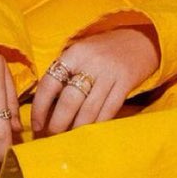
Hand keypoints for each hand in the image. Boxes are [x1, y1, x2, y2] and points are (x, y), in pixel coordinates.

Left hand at [31, 26, 158, 136]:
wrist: (140, 39)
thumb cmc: (103, 50)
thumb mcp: (81, 53)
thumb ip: (65, 72)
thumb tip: (45, 106)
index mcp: (73, 54)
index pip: (49, 83)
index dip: (40, 108)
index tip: (36, 125)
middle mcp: (90, 63)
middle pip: (69, 101)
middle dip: (57, 123)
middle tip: (52, 136)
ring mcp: (109, 73)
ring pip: (88, 110)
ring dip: (76, 128)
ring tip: (69, 138)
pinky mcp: (126, 83)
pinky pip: (109, 110)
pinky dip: (97, 124)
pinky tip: (90, 131)